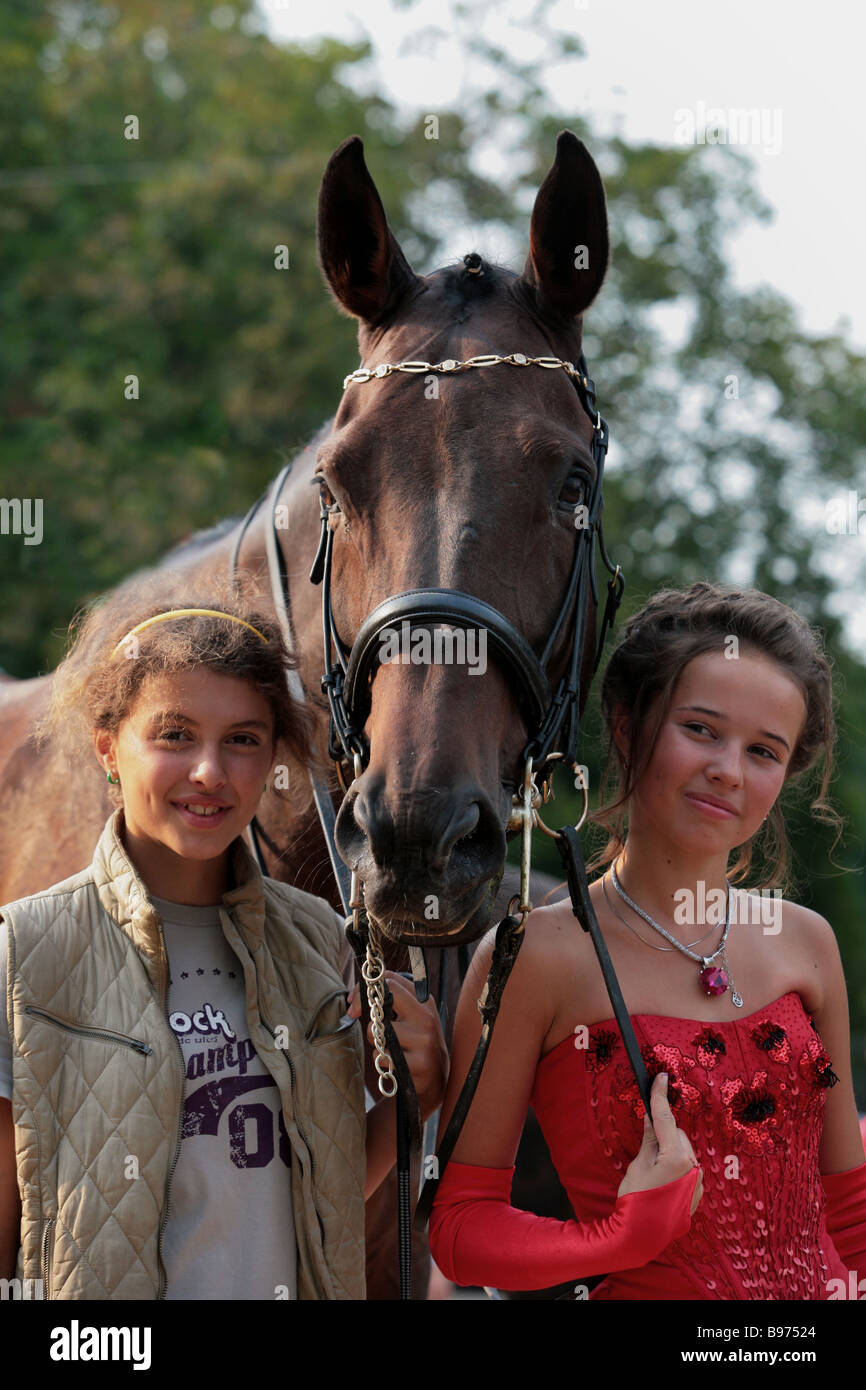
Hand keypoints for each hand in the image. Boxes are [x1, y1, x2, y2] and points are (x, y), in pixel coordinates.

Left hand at [347, 972, 448, 1120]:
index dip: (366, 990)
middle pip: (383, 1001)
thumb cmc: (416, 1041)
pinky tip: (396, 1064)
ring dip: (376, 1043)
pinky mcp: (418, 1064)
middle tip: (362, 1021)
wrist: (436, 1077)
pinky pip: (383, 1058)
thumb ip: (392, 1000)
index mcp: (425, 1001)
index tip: (353, 1003)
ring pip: (378, 1033)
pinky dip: (382, 1062)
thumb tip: (355, 998)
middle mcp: (426, 1018)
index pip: (390, 981)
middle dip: (367, 1012)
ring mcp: (424, 1041)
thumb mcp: (412, 1016)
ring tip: (390, 1049)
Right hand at [617, 1073, 703, 1215]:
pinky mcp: (697, 1194)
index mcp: (677, 1158)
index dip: (661, 1097)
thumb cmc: (635, 1200)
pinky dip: (677, 1167)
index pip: (667, 1120)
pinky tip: (663, 1180)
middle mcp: (694, 1168)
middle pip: (678, 1136)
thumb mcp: (638, 1165)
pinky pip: (688, 1170)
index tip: (661, 1078)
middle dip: (664, 1134)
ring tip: (653, 1168)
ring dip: (671, 1151)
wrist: (640, 1237)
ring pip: (684, 1152)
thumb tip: (651, 1117)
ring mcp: (698, 1183)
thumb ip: (649, 1139)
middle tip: (646, 1143)